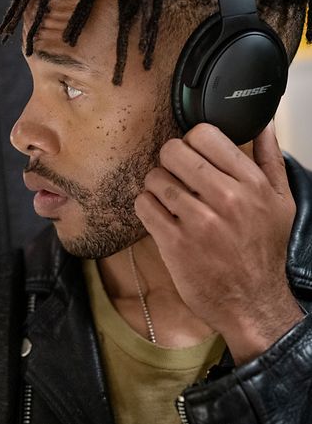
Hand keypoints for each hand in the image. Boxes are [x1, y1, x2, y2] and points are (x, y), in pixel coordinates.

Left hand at [134, 122, 302, 363]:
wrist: (253, 302)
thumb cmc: (264, 250)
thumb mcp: (280, 201)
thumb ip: (269, 157)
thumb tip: (263, 121)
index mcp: (251, 184)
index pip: (204, 135)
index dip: (191, 141)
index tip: (192, 156)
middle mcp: (226, 199)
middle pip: (172, 152)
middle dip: (169, 161)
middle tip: (175, 175)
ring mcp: (198, 222)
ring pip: (155, 177)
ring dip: (156, 185)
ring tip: (168, 198)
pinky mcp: (174, 243)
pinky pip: (143, 205)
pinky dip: (146, 206)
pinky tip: (159, 215)